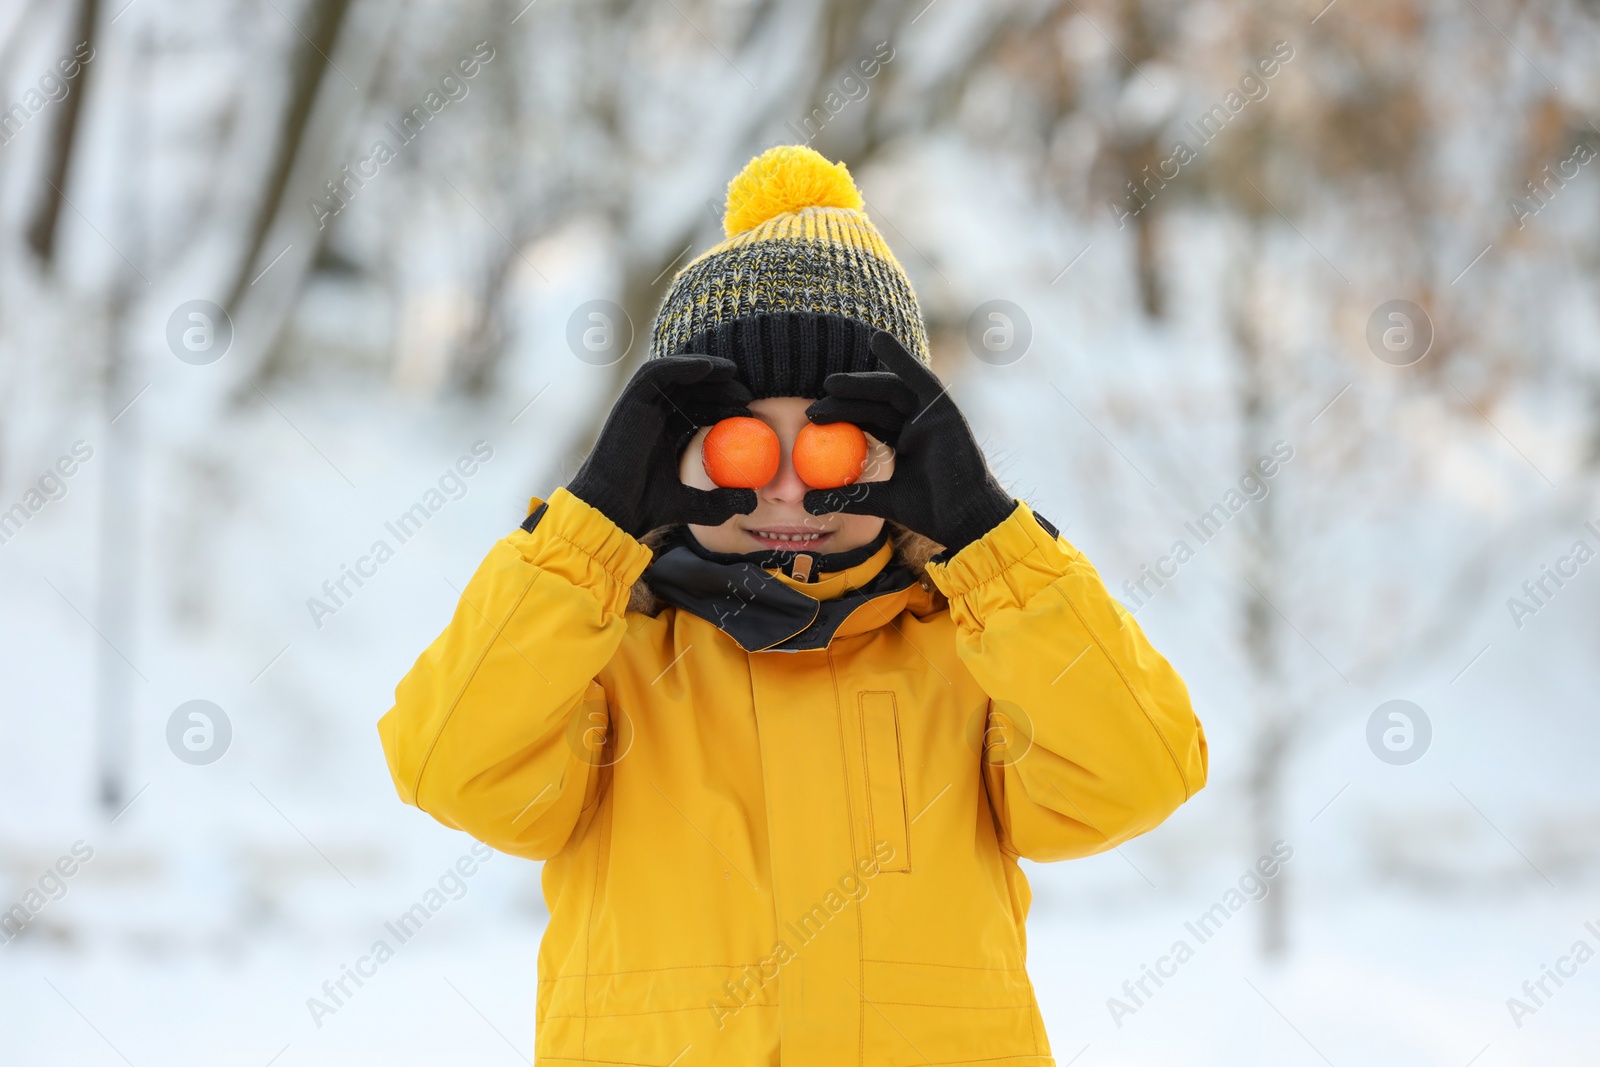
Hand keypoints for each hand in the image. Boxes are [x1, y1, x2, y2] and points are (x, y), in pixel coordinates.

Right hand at [566, 356, 757, 537]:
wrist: (613, 509)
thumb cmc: (645, 508)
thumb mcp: (695, 505)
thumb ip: (721, 501)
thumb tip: (752, 501)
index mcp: (661, 436)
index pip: (695, 409)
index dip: (721, 405)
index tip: (748, 412)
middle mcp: (650, 418)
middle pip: (688, 390)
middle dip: (718, 387)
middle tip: (746, 394)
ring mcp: (639, 409)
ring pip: (674, 376)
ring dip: (704, 370)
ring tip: (732, 373)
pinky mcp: (630, 402)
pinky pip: (657, 373)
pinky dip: (682, 365)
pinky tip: (709, 368)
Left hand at [803, 332, 1015, 551]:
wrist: (964, 517)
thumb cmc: (928, 511)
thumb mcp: (879, 501)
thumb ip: (846, 497)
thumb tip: (805, 502)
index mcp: (906, 442)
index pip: (869, 419)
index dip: (842, 413)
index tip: (813, 417)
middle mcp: (918, 424)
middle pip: (876, 402)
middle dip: (845, 399)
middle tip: (814, 407)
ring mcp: (931, 415)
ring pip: (891, 390)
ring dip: (861, 382)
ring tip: (830, 383)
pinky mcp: (943, 409)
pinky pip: (920, 379)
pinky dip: (901, 358)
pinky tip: (879, 340)